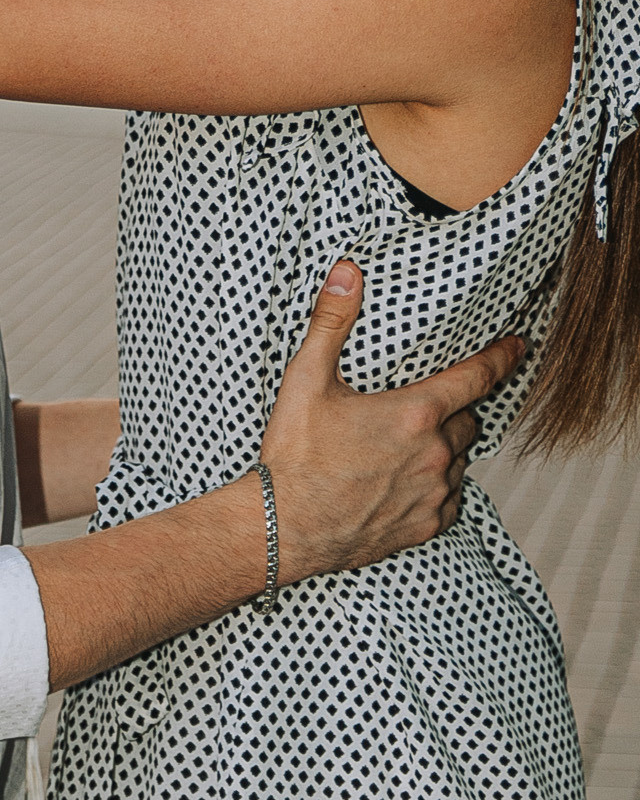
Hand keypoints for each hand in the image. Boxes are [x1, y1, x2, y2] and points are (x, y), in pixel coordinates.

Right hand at [259, 261, 523, 584]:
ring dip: (444, 448)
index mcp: (415, 413)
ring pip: (460, 459)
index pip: (478, 377)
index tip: (516, 346)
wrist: (282, 527)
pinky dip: (437, 486)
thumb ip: (332, 322)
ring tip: (409, 446)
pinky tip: (407, 481)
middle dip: (454, 410)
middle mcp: (434, 453)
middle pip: (468, 420)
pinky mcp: (425, 525)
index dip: (501, 358)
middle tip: (424, 407)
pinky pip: (450, 498)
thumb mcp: (306, 379)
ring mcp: (433, 492)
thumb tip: (347, 272)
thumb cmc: (294, 455)